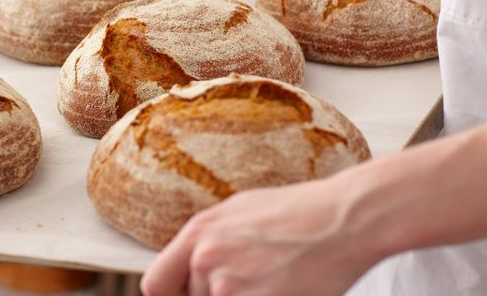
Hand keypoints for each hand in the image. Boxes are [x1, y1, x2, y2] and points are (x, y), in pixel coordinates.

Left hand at [140, 178, 379, 295]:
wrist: (343, 218)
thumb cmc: (298, 211)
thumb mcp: (238, 212)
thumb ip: (208, 242)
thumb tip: (192, 266)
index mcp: (198, 233)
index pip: (155, 285)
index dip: (171, 295)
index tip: (187, 295)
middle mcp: (206, 259)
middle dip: (218, 294)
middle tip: (253, 277)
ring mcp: (229, 285)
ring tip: (274, 279)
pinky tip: (284, 287)